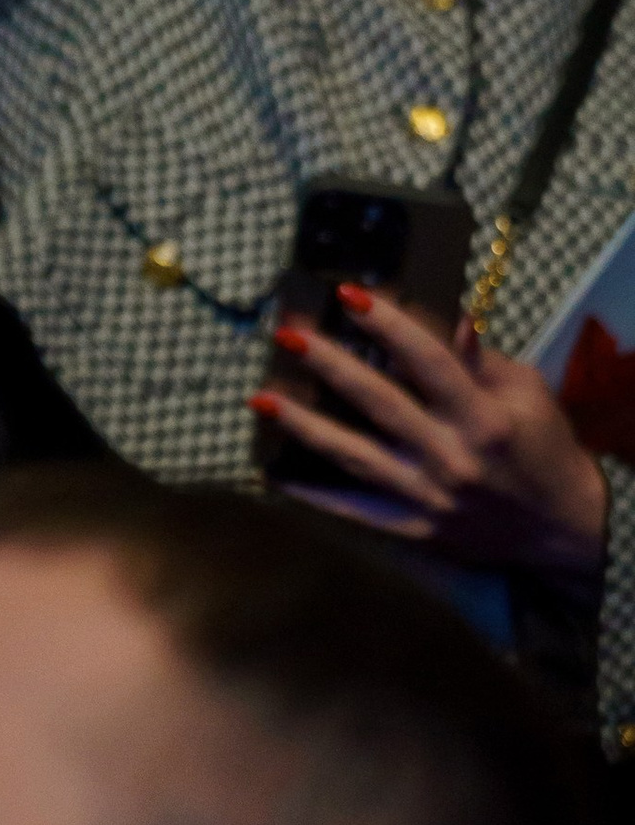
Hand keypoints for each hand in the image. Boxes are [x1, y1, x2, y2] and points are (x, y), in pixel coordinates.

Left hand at [252, 286, 610, 589]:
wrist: (564, 530)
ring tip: (260, 398)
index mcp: (483, 417)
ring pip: (354, 456)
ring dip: (303, 425)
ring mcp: (429, 497)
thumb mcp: (526, 392)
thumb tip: (447, 316)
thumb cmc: (545, 448)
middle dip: (329, 365)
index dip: (387, 324)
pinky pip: (355, 509)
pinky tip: (274, 471)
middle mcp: (452, 457)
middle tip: (286, 335)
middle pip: (379, 403)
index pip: (428, 361)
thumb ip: (479, 359)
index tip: (347, 294)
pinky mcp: (415, 530)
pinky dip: (314, 493)